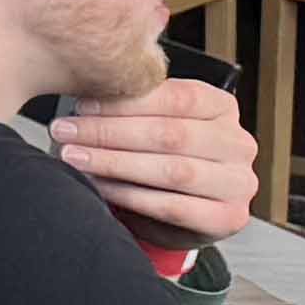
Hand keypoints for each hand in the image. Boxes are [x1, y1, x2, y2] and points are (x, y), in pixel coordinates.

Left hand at [56, 74, 258, 247]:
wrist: (181, 210)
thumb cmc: (159, 154)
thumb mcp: (153, 120)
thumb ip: (132, 103)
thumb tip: (82, 86)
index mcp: (222, 107)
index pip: (177, 97)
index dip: (125, 101)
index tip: (80, 104)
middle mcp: (238, 143)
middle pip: (171, 134)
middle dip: (110, 132)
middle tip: (65, 131)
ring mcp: (239, 184)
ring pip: (173, 171)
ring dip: (114, 163)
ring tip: (74, 157)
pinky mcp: (228, 218)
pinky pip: (173, 206)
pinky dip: (129, 195)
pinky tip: (98, 186)